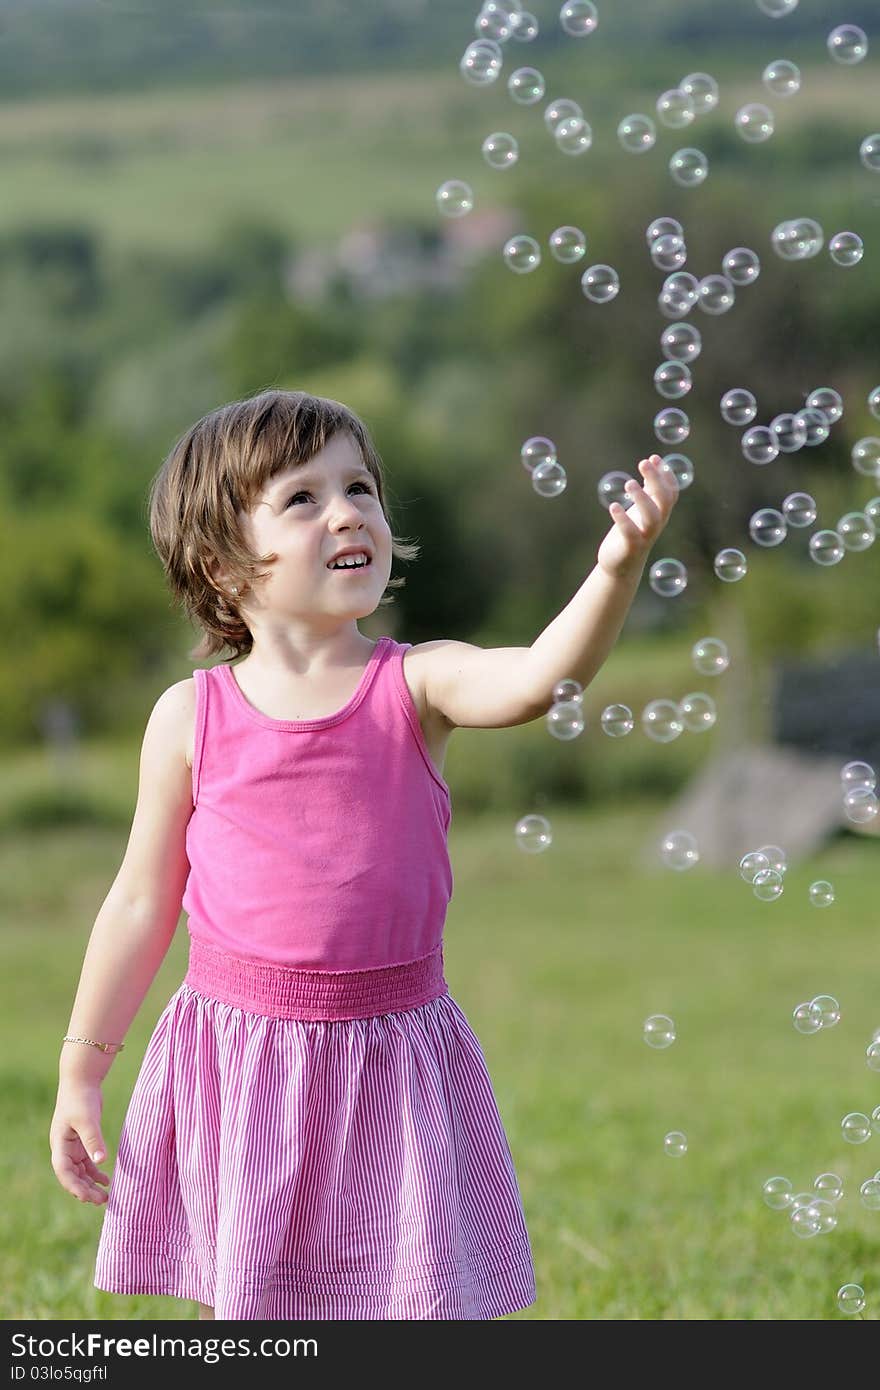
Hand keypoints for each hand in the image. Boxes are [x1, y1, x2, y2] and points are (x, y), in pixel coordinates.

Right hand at [49, 1084, 110, 1205]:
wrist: (81, 1081)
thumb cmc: (81, 1099)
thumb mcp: (88, 1120)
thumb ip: (93, 1140)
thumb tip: (100, 1162)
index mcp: (60, 1145)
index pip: (64, 1172)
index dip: (75, 1187)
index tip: (89, 1198)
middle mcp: (64, 1149)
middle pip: (72, 1176)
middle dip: (85, 1190)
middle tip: (103, 1200)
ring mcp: (73, 1146)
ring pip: (80, 1172)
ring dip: (91, 1184)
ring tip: (106, 1196)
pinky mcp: (83, 1141)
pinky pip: (87, 1163)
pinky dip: (95, 1173)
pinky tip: (106, 1180)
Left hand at [596, 454, 678, 580]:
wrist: (620, 566)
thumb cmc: (631, 533)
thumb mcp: (640, 510)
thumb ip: (648, 490)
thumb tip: (652, 463)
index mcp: (660, 514)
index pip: (671, 493)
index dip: (666, 476)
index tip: (655, 457)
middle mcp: (657, 525)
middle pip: (664, 501)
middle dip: (656, 481)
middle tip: (643, 462)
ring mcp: (645, 537)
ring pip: (651, 518)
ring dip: (642, 499)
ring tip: (629, 483)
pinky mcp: (631, 548)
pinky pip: (630, 533)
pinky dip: (623, 519)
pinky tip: (613, 506)